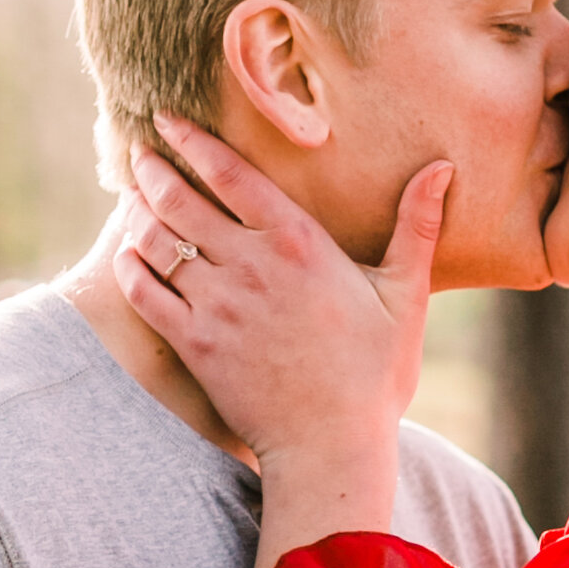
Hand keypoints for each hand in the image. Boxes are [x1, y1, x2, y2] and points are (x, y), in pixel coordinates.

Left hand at [115, 120, 449, 564]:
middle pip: (180, 199)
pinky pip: (144, 292)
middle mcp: (251, 265)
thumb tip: (441, 169)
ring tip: (131, 198)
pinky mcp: (194, 344)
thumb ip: (415, 227)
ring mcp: (217, 305)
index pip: (233, 174)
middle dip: (153, 170)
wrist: (332, 446)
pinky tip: (127, 254)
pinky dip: (129, 266)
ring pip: (156, 241)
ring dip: (136, 213)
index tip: (169, 121)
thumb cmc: (374, 375)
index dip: (194, 141)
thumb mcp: (405, 296)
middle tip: (140, 154)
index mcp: (300, 243)